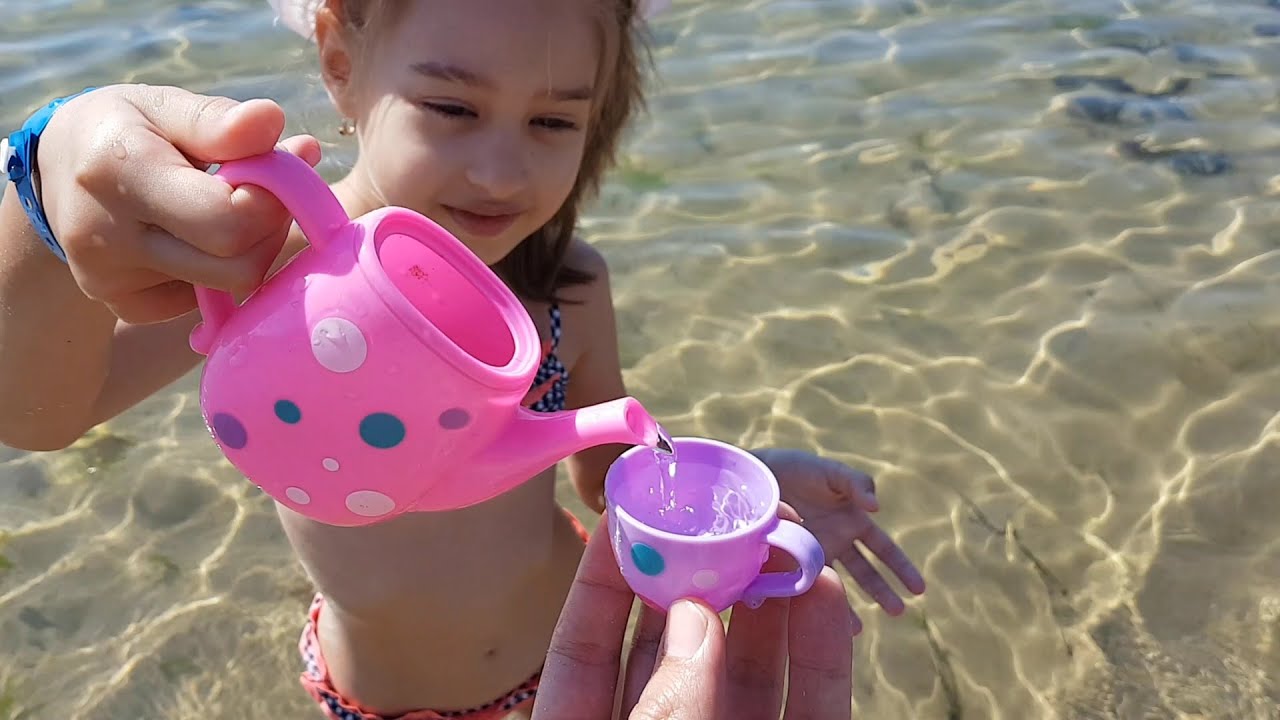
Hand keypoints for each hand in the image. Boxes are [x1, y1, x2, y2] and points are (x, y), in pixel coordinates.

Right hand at [37, 84, 321, 322]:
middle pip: (236, 266)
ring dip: (251, 249)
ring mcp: (109, 280)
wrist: (54, 174)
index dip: (271, 200)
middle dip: (270, 229)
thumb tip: (272, 120)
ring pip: (228, 286)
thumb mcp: (162, 105)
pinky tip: (198, 238)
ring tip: (233, 209)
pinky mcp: (123, 307)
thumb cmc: (125, 129)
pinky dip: (218, 270)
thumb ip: (217, 118)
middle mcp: (105, 234)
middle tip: (263, 194)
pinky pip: (204, 303)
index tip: (275, 170)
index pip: (227, 218)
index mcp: (116, 169)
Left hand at [534, 515, 854, 719]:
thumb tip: (696, 616)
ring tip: (788, 540)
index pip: (585, 650)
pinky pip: (814, 705)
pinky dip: (825, 651)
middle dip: (702, 578)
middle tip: (725, 518)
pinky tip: (831, 594)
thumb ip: (667, 703)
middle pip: (676, 648)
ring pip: (751, 670)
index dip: (604, 580)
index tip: (626, 517)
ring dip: (772, 602)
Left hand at [752, 448, 925, 633]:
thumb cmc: (796, 469)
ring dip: (848, 607)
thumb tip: (876, 507)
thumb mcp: (829, 471)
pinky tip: (814, 623)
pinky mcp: (789, 561)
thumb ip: (855, 483)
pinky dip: (811, 605)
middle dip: (883, 592)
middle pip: (865, 573)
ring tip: (857, 631)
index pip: (884, 550)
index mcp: (852, 521)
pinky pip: (805, 587)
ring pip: (837, 585)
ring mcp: (813, 553)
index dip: (901, 568)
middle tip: (899, 612)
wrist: (755, 476)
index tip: (919, 590)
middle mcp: (837, 541)